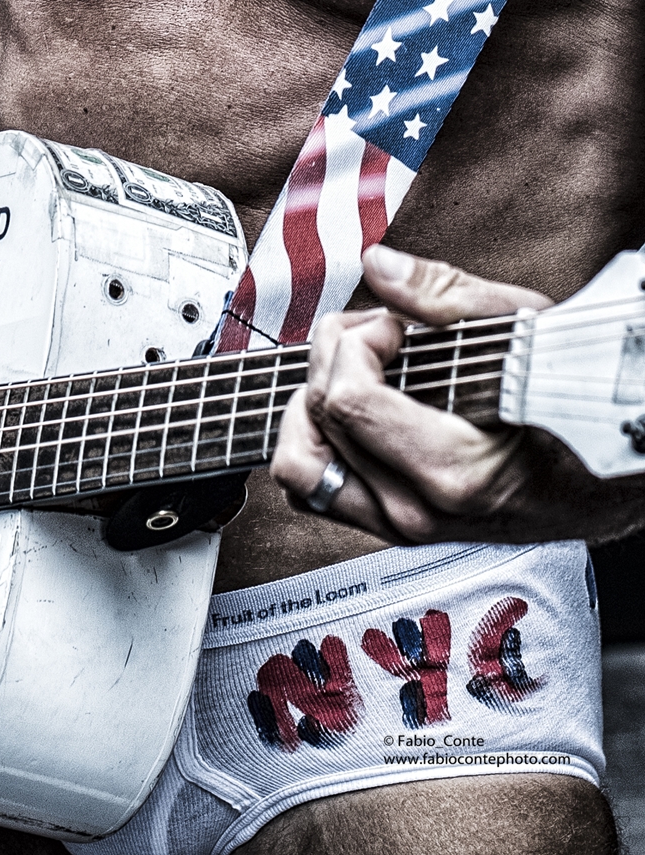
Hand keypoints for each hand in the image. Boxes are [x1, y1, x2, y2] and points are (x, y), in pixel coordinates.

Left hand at [270, 244, 644, 544]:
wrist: (614, 484)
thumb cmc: (582, 410)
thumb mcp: (529, 336)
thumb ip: (447, 297)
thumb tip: (380, 265)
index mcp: (453, 470)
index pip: (348, 402)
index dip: (355, 344)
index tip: (391, 325)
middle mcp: (418, 510)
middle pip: (317, 423)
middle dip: (331, 359)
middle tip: (372, 332)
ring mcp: (401, 526)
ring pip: (301, 466)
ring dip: (309, 404)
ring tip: (350, 368)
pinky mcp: (390, 528)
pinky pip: (316, 489)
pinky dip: (315, 442)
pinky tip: (345, 406)